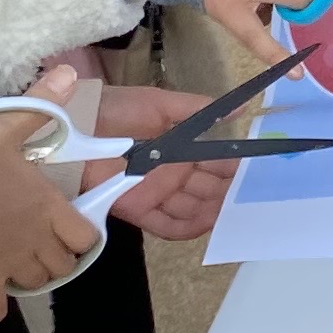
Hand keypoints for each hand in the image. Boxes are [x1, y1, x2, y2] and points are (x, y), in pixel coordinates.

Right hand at [0, 79, 100, 321]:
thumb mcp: (5, 127)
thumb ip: (39, 105)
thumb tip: (67, 74)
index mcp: (49, 208)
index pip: (85, 236)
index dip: (79, 235)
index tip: (66, 229)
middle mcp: (37, 242)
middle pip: (63, 265)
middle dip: (55, 257)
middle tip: (37, 245)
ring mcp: (10, 268)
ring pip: (35, 284)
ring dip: (28, 276)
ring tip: (12, 264)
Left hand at [91, 81, 233, 240]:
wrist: (77, 125)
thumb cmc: (118, 110)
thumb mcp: (161, 103)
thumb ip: (198, 109)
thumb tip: (240, 107)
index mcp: (182, 147)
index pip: (217, 162)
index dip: (234, 168)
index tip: (254, 171)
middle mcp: (174, 173)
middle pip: (209, 189)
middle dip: (227, 192)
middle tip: (247, 195)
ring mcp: (158, 193)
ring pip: (194, 209)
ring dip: (213, 211)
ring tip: (232, 212)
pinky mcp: (140, 210)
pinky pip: (168, 227)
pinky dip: (187, 229)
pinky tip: (206, 226)